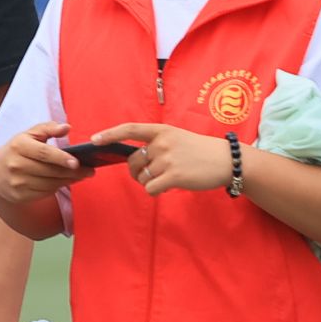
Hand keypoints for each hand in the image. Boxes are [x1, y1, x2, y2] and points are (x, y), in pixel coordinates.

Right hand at [0, 123, 93, 203]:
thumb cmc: (17, 150)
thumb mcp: (28, 135)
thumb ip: (48, 128)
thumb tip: (66, 127)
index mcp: (18, 146)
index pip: (44, 153)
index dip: (62, 158)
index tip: (77, 162)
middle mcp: (16, 165)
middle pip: (50, 171)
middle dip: (73, 172)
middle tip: (89, 170)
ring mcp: (17, 182)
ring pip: (50, 183)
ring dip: (69, 180)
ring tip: (82, 175)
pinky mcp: (20, 196)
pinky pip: (45, 192)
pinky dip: (58, 187)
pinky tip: (66, 181)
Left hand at [93, 123, 229, 195]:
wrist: (225, 160)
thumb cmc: (199, 151)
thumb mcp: (177, 138)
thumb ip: (156, 145)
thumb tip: (134, 162)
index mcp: (161, 130)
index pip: (130, 129)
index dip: (110, 134)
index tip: (94, 138)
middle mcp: (162, 143)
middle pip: (133, 162)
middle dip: (137, 172)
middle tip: (152, 175)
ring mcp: (167, 159)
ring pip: (142, 178)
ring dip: (150, 183)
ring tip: (169, 178)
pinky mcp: (174, 176)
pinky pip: (151, 189)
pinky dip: (157, 191)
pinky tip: (170, 186)